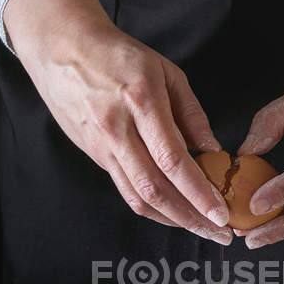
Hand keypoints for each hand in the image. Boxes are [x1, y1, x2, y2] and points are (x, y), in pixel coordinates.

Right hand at [3, 0, 231, 244]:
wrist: (63, 50)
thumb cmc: (119, 55)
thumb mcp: (167, 72)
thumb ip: (192, 115)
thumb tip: (215, 152)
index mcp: (141, 101)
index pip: (173, 159)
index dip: (198, 192)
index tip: (221, 213)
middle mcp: (118, 129)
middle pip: (155, 188)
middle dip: (191, 217)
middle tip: (220, 233)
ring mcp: (103, 146)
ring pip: (138, 196)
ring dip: (173, 220)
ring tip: (201, 229)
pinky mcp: (95, 156)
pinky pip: (125, 190)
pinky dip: (152, 208)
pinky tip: (173, 214)